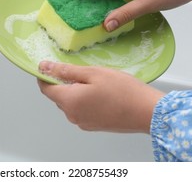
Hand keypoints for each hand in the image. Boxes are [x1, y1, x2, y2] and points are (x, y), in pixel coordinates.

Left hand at [37, 61, 164, 133]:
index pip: (45, 88)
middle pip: (58, 96)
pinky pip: (81, 110)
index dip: (45, 75)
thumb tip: (44, 67)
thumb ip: (66, 71)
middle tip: (81, 70)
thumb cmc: (122, 90)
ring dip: (76, 91)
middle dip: (63, 82)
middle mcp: (72, 116)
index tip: (51, 65)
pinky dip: (84, 100)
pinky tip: (100, 92)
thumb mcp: (93, 73)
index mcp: (69, 102)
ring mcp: (83, 123)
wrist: (147, 112)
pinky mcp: (94, 126)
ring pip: (71, 103)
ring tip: (94, 80)